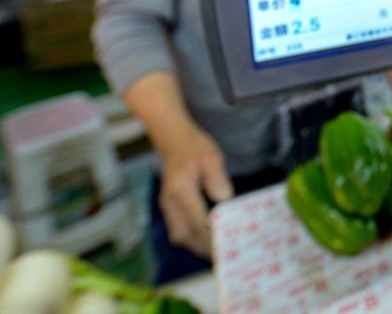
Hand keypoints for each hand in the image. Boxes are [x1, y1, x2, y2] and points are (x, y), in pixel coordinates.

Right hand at [157, 125, 232, 256]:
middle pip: (184, 235)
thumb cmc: (194, 146)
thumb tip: (224, 199)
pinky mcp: (168, 206)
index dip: (211, 236)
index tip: (225, 245)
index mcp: (181, 189)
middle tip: (222, 254)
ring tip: (215, 250)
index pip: (197, 221)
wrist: (173, 138)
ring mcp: (166, 205)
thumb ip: (217, 178)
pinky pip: (177, 228)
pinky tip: (205, 238)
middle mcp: (170, 201)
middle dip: (203, 247)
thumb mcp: (212, 157)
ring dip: (195, 245)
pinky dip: (190, 237)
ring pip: (178, 235)